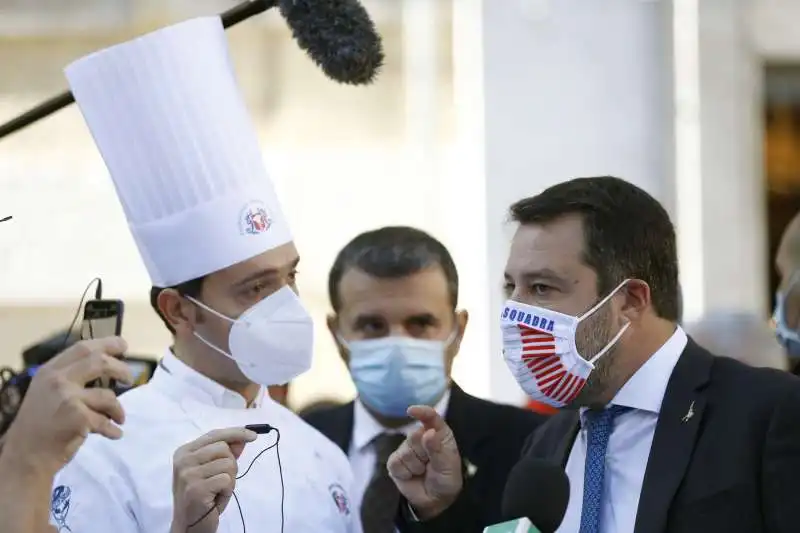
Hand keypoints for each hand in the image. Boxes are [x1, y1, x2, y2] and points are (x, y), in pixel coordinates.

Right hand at [1, 337, 132, 476]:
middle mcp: (58, 380)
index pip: (82, 348)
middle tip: (130, 379)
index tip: (123, 345)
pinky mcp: (78, 418)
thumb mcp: (46, 393)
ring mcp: (68, 398)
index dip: (106, 344)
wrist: (25, 456)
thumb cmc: (38, 425)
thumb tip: (105, 365)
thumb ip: (69, 378)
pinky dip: (113, 429)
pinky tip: (115, 434)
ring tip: (119, 418)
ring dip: (118, 409)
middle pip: (99, 362)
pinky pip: (106, 421)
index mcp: (50, 371)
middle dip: (121, 369)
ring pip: (108, 396)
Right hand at [170, 427, 257, 532]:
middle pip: (223, 448)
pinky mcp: (196, 489)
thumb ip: (225, 453)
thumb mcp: (214, 471)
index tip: (254, 435)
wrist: (190, 524)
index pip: (214, 434)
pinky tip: (216, 498)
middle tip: (222, 480)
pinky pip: (226, 480)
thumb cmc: (203, 496)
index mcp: (185, 452)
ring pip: (228, 463)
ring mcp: (188, 475)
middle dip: (231, 464)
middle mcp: (183, 460)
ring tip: (217, 491)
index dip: (236, 433)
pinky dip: (227, 490)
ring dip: (230, 480)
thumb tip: (242, 438)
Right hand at [387, 405, 462, 519]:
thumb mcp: (447, 465)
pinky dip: (405, 472)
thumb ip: (436, 449)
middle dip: (422, 453)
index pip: (430, 418)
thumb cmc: (446, 478)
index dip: (421, 412)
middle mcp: (422, 437)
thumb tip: (427, 432)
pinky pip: (395, 462)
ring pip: (405, 451)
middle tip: (430, 464)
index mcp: (439, 433)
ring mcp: (407, 449)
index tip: (411, 411)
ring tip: (423, 472)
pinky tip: (411, 476)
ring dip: (415, 466)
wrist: (435, 500)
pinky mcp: (395, 461)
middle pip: (414, 436)